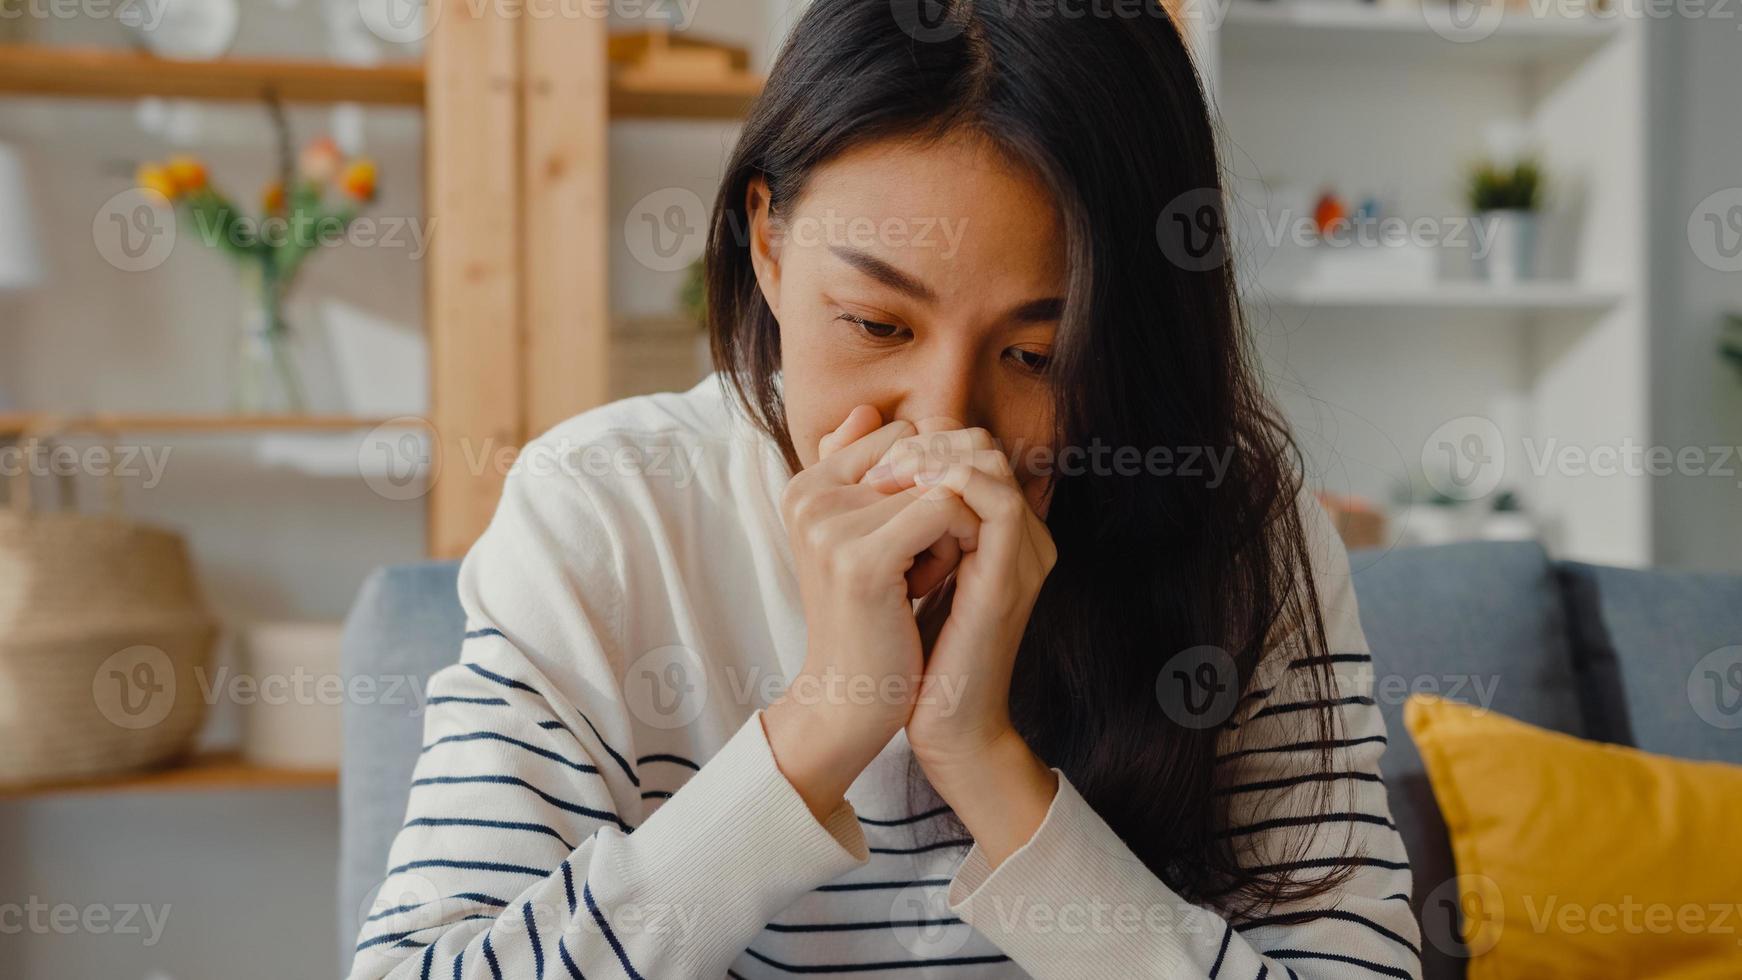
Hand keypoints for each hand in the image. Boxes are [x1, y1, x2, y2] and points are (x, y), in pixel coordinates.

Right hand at [762, 405, 981, 820]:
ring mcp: (829, 525)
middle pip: (923, 455)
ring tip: (919, 579)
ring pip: (940, 484)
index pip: (901, 436)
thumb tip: (867, 409)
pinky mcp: (861, 558)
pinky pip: (946, 510)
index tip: (908, 538)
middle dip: (942, 501)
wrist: (852, 698)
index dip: (927, 481)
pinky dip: (956, 547)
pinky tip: (926, 588)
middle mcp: (807, 495)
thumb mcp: (859, 535)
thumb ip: (857, 469)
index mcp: (804, 484)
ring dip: (951, 531)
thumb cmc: (870, 618)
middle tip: (919, 562)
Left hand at [862, 428, 1058, 770]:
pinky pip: (994, 503)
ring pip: (988, 460)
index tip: (866, 470)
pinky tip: (903, 503)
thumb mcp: (902, 573)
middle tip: (872, 473)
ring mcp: (1024, 554)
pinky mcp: (1012, 576)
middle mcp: (1022, 535)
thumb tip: (862, 465)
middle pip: (980, 443)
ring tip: (881, 485)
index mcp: (1001, 532)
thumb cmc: (919, 655)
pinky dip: (947, 487)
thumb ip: (898, 522)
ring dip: (928, 460)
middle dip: (922, 442)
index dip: (917, 444)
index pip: (968, 448)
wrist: (945, 725)